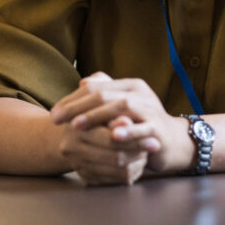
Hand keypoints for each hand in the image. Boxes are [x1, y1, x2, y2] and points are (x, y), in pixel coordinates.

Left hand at [50, 72, 193, 178]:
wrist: (171, 141)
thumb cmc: (141, 123)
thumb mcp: (124, 105)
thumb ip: (105, 93)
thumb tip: (83, 82)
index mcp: (130, 85)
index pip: (95, 87)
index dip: (71, 100)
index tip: (53, 115)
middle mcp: (140, 93)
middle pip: (104, 95)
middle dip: (77, 107)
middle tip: (57, 120)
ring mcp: (150, 109)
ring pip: (122, 106)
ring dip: (97, 116)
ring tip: (76, 126)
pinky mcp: (157, 128)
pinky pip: (142, 128)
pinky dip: (127, 130)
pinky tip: (113, 135)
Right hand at [54, 117, 151, 184]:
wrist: (77, 131)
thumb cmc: (95, 114)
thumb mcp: (105, 110)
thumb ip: (116, 114)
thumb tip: (126, 121)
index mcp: (76, 130)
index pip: (112, 140)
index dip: (135, 141)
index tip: (155, 140)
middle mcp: (72, 150)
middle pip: (116, 158)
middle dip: (139, 152)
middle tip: (155, 146)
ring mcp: (77, 165)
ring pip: (117, 172)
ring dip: (136, 163)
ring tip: (146, 154)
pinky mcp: (85, 177)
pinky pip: (113, 181)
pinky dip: (129, 173)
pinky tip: (137, 164)